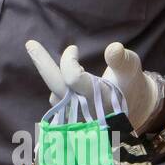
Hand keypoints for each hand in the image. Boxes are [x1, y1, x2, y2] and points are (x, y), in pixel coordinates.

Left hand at [24, 40, 161, 131]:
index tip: (74, 48)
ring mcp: (76, 117)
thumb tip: (113, 47)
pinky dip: (54, 86)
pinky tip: (53, 73)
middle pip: (56, 86)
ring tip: (40, 54)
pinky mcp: (71, 120)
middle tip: (30, 44)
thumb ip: (121, 60)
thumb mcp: (131, 69)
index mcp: (99, 97)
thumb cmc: (129, 84)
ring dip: (49, 74)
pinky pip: (56, 101)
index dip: (69, 59)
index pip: (73, 77)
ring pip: (54, 94)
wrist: (133, 110)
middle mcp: (85, 110)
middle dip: (42, 63)